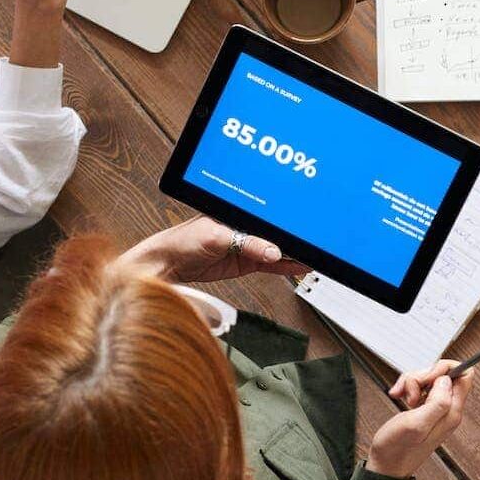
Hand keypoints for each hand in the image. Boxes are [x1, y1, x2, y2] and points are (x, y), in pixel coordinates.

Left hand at [114, 217, 308, 283]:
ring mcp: (244, 245)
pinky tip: (297, 266)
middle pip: (275, 232)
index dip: (285, 222)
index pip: (268, 217)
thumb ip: (245, 243)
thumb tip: (271, 251)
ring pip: (275, 249)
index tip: (302, 229)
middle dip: (293, 238)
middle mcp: (243, 227)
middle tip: (313, 245)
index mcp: (237, 212)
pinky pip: (269, 264)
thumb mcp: (215, 237)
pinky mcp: (243, 262)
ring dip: (292, 253)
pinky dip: (283, 266)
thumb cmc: (181, 240)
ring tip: (311, 257)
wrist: (165, 264)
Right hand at [369, 360, 470, 477]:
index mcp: (451, 412)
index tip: (427, 377)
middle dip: (422, 376)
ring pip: (429, 379)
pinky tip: (399, 397)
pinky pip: (420, 388)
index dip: (445, 368)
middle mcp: (448, 410)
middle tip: (411, 393)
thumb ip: (437, 402)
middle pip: (443, 374)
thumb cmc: (397, 449)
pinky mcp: (425, 409)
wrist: (386, 466)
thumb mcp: (416, 425)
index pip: (465, 375)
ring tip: (403, 397)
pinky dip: (407, 388)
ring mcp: (436, 409)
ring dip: (412, 382)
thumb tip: (447, 380)